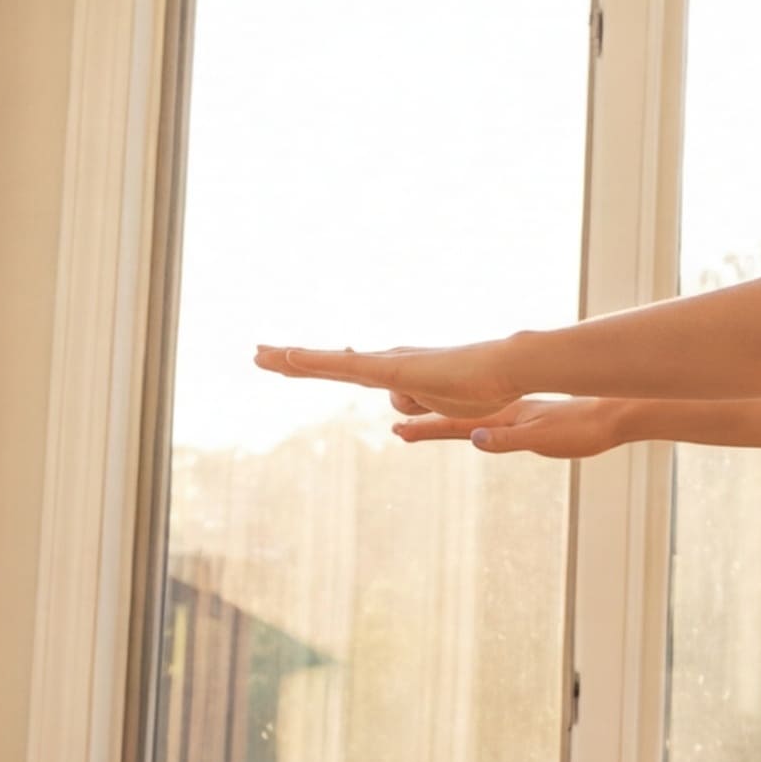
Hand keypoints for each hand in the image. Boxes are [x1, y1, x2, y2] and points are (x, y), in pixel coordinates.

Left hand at [253, 340, 524, 413]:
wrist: (502, 370)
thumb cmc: (479, 388)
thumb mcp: (439, 406)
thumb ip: (416, 404)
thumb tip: (394, 408)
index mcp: (394, 372)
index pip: (345, 369)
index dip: (314, 365)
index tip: (287, 361)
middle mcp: (384, 362)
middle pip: (327, 362)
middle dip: (291, 358)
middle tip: (257, 352)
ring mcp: (386, 363)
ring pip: (327, 362)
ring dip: (291, 358)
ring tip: (259, 354)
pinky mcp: (391, 367)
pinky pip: (343, 365)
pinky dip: (313, 361)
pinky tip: (288, 359)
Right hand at [390, 394, 634, 459]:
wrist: (612, 415)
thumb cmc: (583, 430)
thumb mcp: (544, 438)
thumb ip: (509, 439)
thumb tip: (475, 439)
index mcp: (503, 417)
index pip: (456, 424)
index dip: (426, 429)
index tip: (399, 430)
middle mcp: (504, 413)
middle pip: (455, 420)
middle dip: (424, 423)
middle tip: (395, 428)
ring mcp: (514, 415)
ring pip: (468, 417)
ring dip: (440, 421)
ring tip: (414, 423)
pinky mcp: (526, 419)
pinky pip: (485, 419)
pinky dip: (466, 419)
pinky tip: (462, 424)